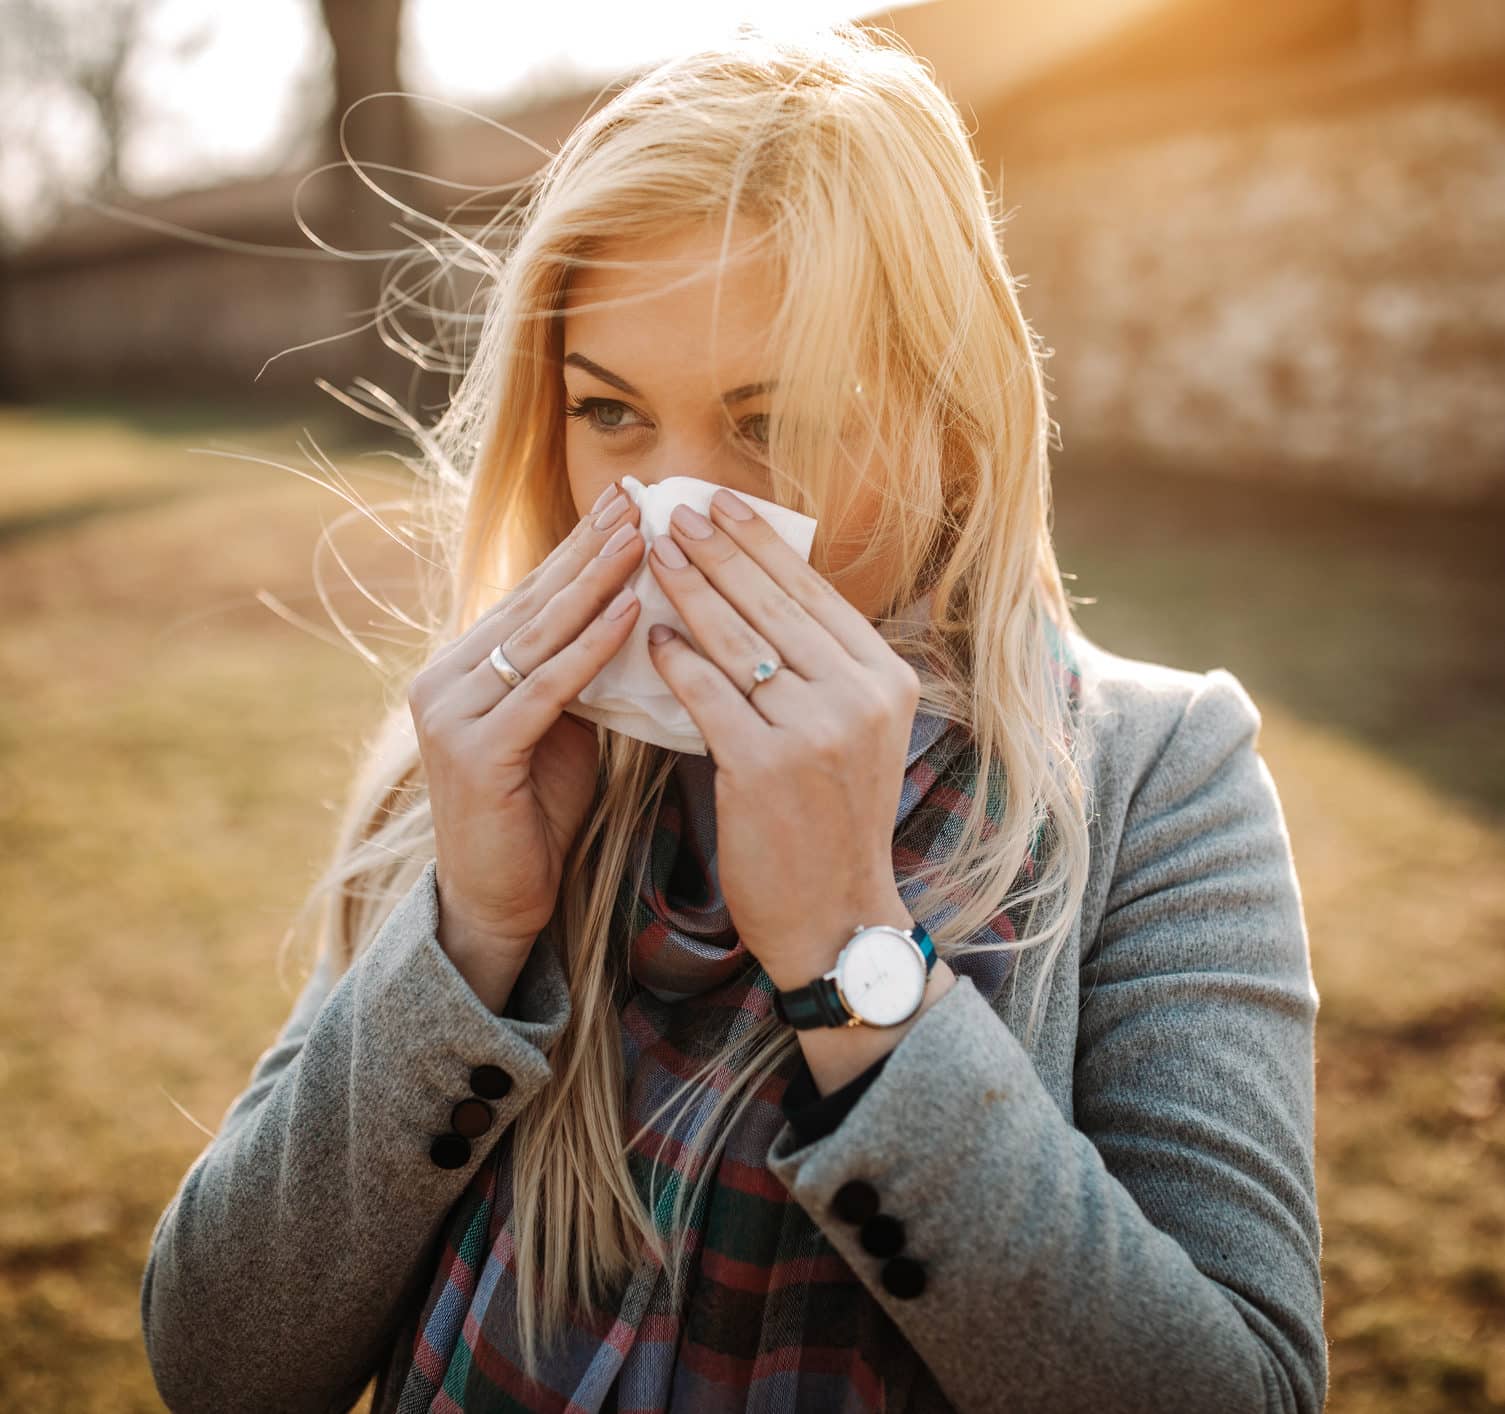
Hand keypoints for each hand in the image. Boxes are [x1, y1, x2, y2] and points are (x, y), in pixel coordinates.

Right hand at [407, 481, 645, 970]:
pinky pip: (546, 689)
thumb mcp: (560, 728)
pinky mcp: (474, 751)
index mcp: (464, 667)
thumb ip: (574, 674)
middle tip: (636, 498)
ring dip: (595, 583)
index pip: (530, 595)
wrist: (499, 899)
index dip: (577, 548)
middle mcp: (445, 678)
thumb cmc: (537, 813)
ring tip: (641, 537)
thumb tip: (631, 614)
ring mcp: (451, 713)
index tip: (622, 501)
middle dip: (589, 549)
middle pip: (533, 602)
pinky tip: (631, 615)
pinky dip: (591, 650)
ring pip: (538, 636)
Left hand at [644, 487, 920, 990]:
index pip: (813, 594)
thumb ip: (821, 668)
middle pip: (772, 605)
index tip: (721, 503)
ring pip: (736, 641)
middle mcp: (859, 697)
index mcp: (886, 680)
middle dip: (717, 550)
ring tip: (653, 553)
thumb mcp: (854, 734)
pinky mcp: (765, 766)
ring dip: (688, 589)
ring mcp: (815, 731)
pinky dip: (675, 659)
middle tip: (675, 511)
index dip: (761, 543)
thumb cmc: (832, 820)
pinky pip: (707, 694)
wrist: (834, 914)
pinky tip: (651, 634)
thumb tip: (759, 592)